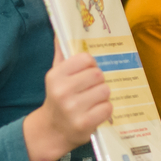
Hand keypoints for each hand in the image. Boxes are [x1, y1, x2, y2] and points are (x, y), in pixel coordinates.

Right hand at [23, 42, 111, 160]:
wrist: (52, 130)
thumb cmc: (58, 97)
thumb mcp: (56, 75)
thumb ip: (61, 53)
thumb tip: (61, 30)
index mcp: (55, 76)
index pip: (86, 59)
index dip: (91, 65)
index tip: (87, 72)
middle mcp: (62, 91)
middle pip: (98, 75)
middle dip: (98, 81)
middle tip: (91, 88)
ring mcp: (73, 109)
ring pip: (105, 91)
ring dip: (103, 96)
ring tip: (93, 101)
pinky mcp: (84, 124)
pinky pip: (107, 108)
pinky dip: (105, 110)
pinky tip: (95, 112)